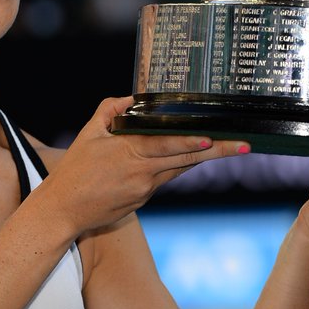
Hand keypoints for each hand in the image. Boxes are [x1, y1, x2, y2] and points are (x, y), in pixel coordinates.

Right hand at [32, 96, 246, 237]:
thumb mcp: (89, 133)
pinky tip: (196, 155)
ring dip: (204, 158)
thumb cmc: (74, 170)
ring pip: (180, 169)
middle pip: (185, 160)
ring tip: (234, 146)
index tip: (209, 139)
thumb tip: (135, 97)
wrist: (63, 211)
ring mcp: (146, 189)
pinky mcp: (145, 200)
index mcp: (128, 152)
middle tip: (245, 145)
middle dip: (218, 152)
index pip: (165, 145)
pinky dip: (179, 165)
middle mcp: (142, 172)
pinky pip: (166, 178)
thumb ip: (111, 110)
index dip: (188, 143)